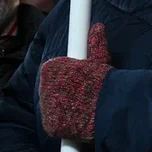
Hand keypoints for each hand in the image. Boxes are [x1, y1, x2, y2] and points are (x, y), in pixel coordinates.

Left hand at [40, 24, 110, 140]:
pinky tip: (79, 120)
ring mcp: (46, 107)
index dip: (70, 77)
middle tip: (85, 95)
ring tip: (84, 108)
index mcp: (51, 68)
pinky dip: (65, 124)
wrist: (108, 106)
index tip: (83, 81)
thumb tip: (98, 26)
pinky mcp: (50, 125)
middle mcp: (43, 87)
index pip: (55, 72)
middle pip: (53, 90)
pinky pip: (56, 124)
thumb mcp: (100, 59)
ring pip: (54, 107)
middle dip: (66, 93)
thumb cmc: (104, 82)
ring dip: (65, 108)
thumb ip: (95, 44)